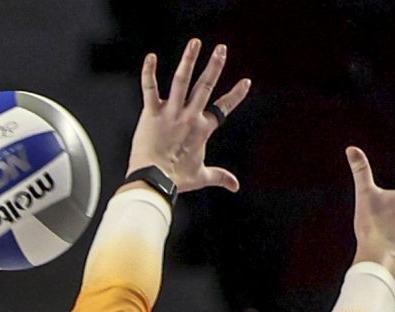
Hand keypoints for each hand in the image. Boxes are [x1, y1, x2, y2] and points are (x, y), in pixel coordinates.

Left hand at [126, 39, 250, 193]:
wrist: (154, 183)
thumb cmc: (176, 181)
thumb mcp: (201, 177)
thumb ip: (219, 176)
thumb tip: (235, 186)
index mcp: (202, 130)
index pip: (222, 109)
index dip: (235, 96)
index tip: (246, 81)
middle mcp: (189, 117)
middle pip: (205, 87)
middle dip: (215, 66)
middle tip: (222, 49)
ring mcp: (170, 114)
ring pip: (181, 81)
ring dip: (189, 60)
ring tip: (195, 42)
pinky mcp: (151, 114)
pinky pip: (150, 89)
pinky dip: (149, 72)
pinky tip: (150, 57)